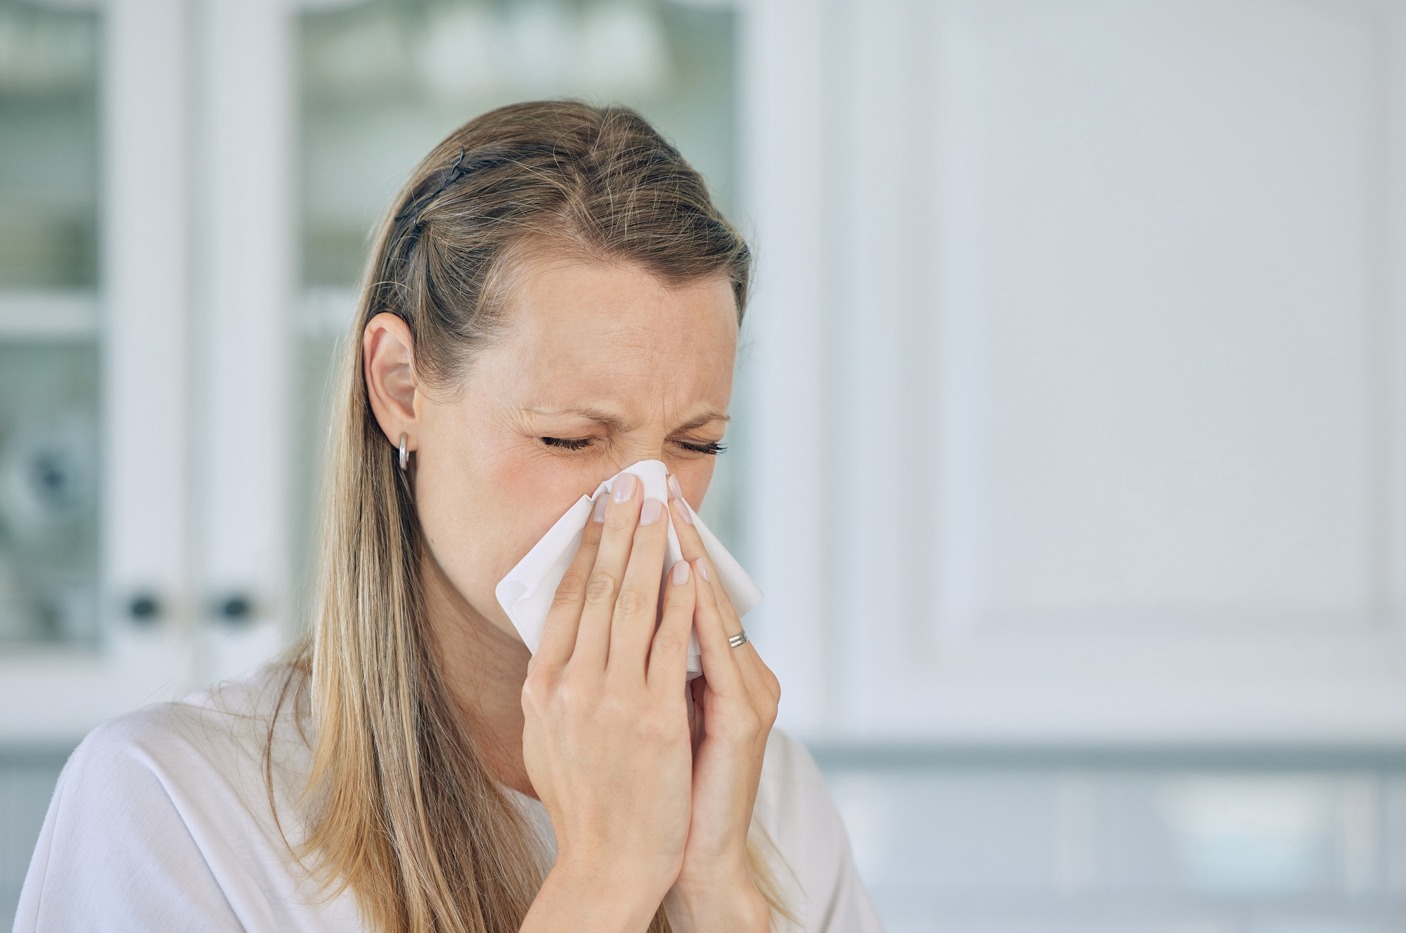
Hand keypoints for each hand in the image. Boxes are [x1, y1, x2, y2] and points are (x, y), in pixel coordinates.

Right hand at [520, 474, 697, 919]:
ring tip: (661, 506)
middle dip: (619, 530)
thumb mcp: (546, 737)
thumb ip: (554, 685)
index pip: (564, 600)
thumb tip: (559, 638)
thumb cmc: (583, 803)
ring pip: (634, 606)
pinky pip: (671, 646)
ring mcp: (614, 701)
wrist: (607, 864)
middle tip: (631, 483)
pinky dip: (680, 603)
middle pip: (598, 590)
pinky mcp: (657, 718)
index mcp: (543, 687)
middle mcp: (571, 686)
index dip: (584, 548)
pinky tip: (688, 570)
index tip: (598, 508)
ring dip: (650, 548)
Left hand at [664, 474, 780, 921]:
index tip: (637, 504)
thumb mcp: (655, 720)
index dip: (662, 550)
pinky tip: (682, 579)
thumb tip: (607, 622)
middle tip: (651, 486)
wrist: (689, 860)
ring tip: (664, 514)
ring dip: (687, 558)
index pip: (687, 598)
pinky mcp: (744, 718)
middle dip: (673, 537)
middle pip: (704, 592)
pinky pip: (717, 652)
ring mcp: (748, 695)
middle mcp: (742, 677)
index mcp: (721, 676)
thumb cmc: (666, 793)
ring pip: (714, 612)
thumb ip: (649, 671)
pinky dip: (698, 612)